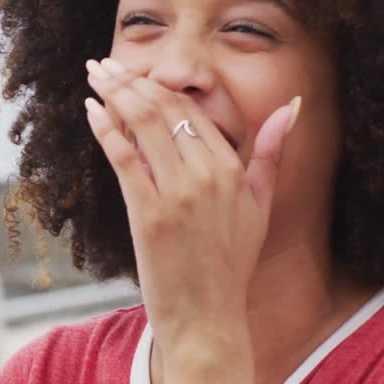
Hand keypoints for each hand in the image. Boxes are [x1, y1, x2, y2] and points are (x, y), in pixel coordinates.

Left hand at [84, 57, 299, 354]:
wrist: (208, 319)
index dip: (159, 86)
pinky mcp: (149, 214)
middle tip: (102, 64)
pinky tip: (91, 111)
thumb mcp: (261, 206)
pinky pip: (124, 157)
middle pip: (163, 109)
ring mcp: (178, 194)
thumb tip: (292, 107)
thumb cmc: (230, 265)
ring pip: (142, 124)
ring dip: (112, 93)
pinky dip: (105, 129)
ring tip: (92, 75)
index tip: (135, 72)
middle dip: (128, 80)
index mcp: (233, 169)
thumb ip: (271, 154)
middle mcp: (208, 175)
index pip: (191, 111)